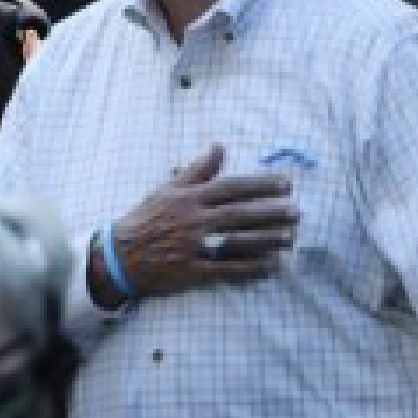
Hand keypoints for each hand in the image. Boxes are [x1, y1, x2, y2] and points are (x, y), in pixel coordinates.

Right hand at [104, 147, 298, 301]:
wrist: (120, 255)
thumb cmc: (146, 218)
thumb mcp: (167, 189)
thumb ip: (197, 170)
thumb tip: (219, 147)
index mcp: (188, 198)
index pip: (230, 187)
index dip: (260, 185)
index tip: (286, 185)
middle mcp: (192, 220)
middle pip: (239, 214)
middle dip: (271, 213)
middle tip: (297, 213)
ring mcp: (193, 246)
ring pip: (237, 241)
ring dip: (267, 240)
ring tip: (291, 238)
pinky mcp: (192, 270)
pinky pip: (227, 269)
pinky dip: (251, 268)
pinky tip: (271, 265)